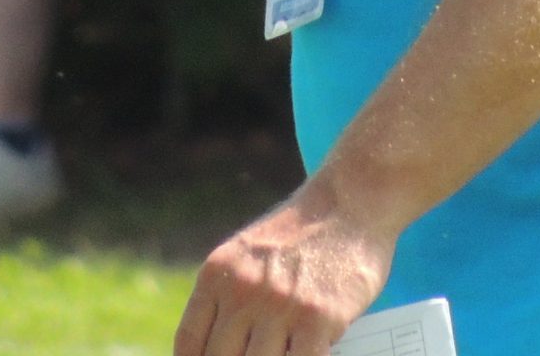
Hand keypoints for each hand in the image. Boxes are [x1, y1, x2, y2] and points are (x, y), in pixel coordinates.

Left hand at [175, 181, 396, 355]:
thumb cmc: (302, 234)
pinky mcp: (317, 318)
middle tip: (252, 355)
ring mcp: (279, 306)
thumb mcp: (248, 255)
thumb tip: (216, 348)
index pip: (189, 344)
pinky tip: (306, 354)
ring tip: (279, 352)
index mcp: (218, 274)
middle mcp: (242, 290)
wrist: (351, 199)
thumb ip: (228, 297)